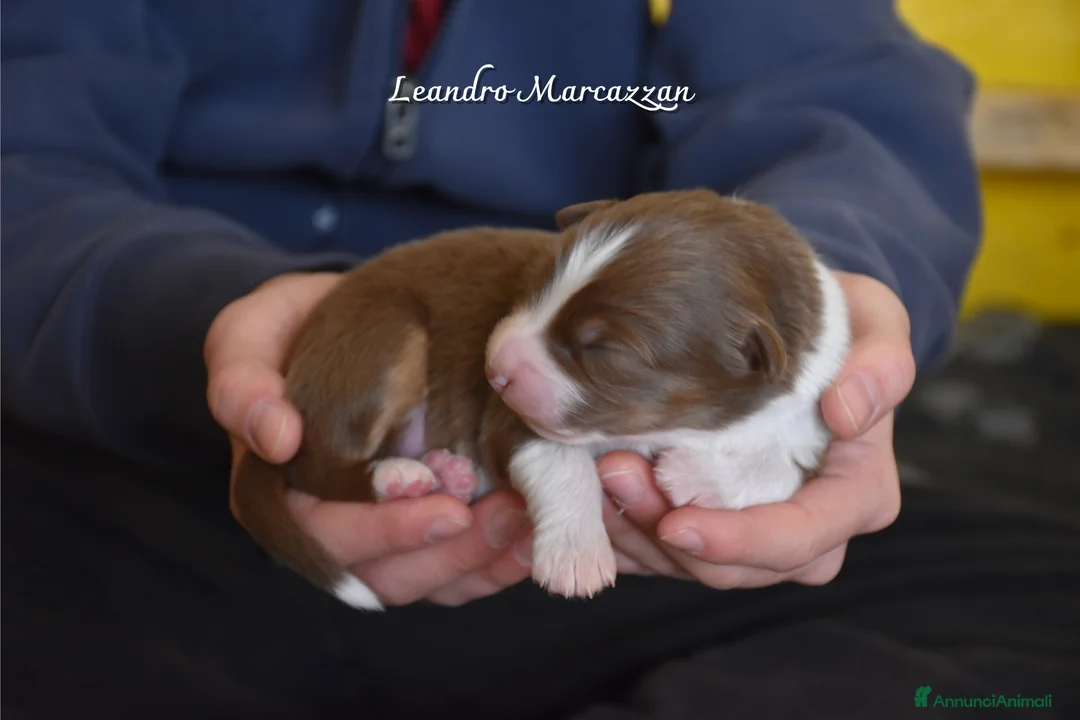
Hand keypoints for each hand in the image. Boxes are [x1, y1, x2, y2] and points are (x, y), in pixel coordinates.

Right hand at [205, 271, 531, 606]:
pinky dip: (499, 562)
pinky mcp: (427, 534)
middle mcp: (331, 529)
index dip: (375, 527)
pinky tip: (535, 535)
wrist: (351, 320)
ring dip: (478, 560)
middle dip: (440, 550)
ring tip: (527, 521)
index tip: (429, 492)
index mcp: (280, 496)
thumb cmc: (291, 330)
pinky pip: (461, 573)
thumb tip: (276, 439)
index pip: (320, 535)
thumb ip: (242, 382)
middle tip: (496, 513)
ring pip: (426, 581)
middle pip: (381, 573)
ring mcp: (382, 536)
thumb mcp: (249, 336)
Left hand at [594, 271, 915, 587]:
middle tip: (614, 473)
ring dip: (636, 532)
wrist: (790, 330)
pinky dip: (621, 533)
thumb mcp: (874, 321)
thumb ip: (882, 361)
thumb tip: (849, 411)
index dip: (740, 542)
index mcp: (856, 495)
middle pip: (736, 567)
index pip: (802, 539)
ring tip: (596, 472)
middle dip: (668, 536)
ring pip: (689, 565)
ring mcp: (752, 533)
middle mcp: (807, 528)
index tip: (678, 522)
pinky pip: (658, 553)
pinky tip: (587, 493)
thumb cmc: (839, 324)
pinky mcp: (708, 525)